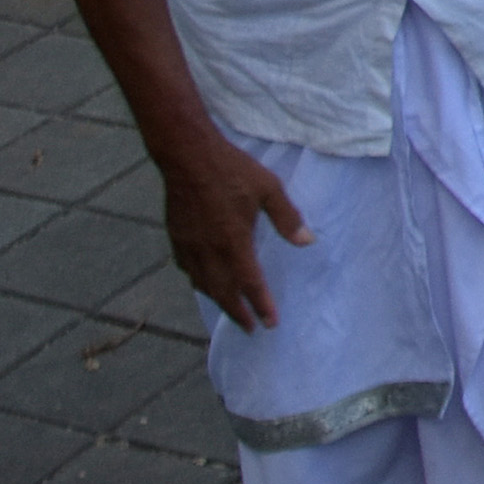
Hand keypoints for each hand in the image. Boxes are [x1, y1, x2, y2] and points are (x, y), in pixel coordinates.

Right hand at [159, 135, 311, 331]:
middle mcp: (209, 250)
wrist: (187, 154)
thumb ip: (287, 217)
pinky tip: (203, 281)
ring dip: (217, 301)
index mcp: (234, 241)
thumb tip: (307, 242)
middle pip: (223, 292)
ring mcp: (189, 245)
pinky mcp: (176, 236)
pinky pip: (186, 269)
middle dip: (237, 313)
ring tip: (230, 311)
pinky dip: (197, 281)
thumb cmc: (231, 169)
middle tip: (249, 329)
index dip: (261, 306)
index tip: (270, 323)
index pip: (250, 283)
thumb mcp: (268, 188)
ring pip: (202, 284)